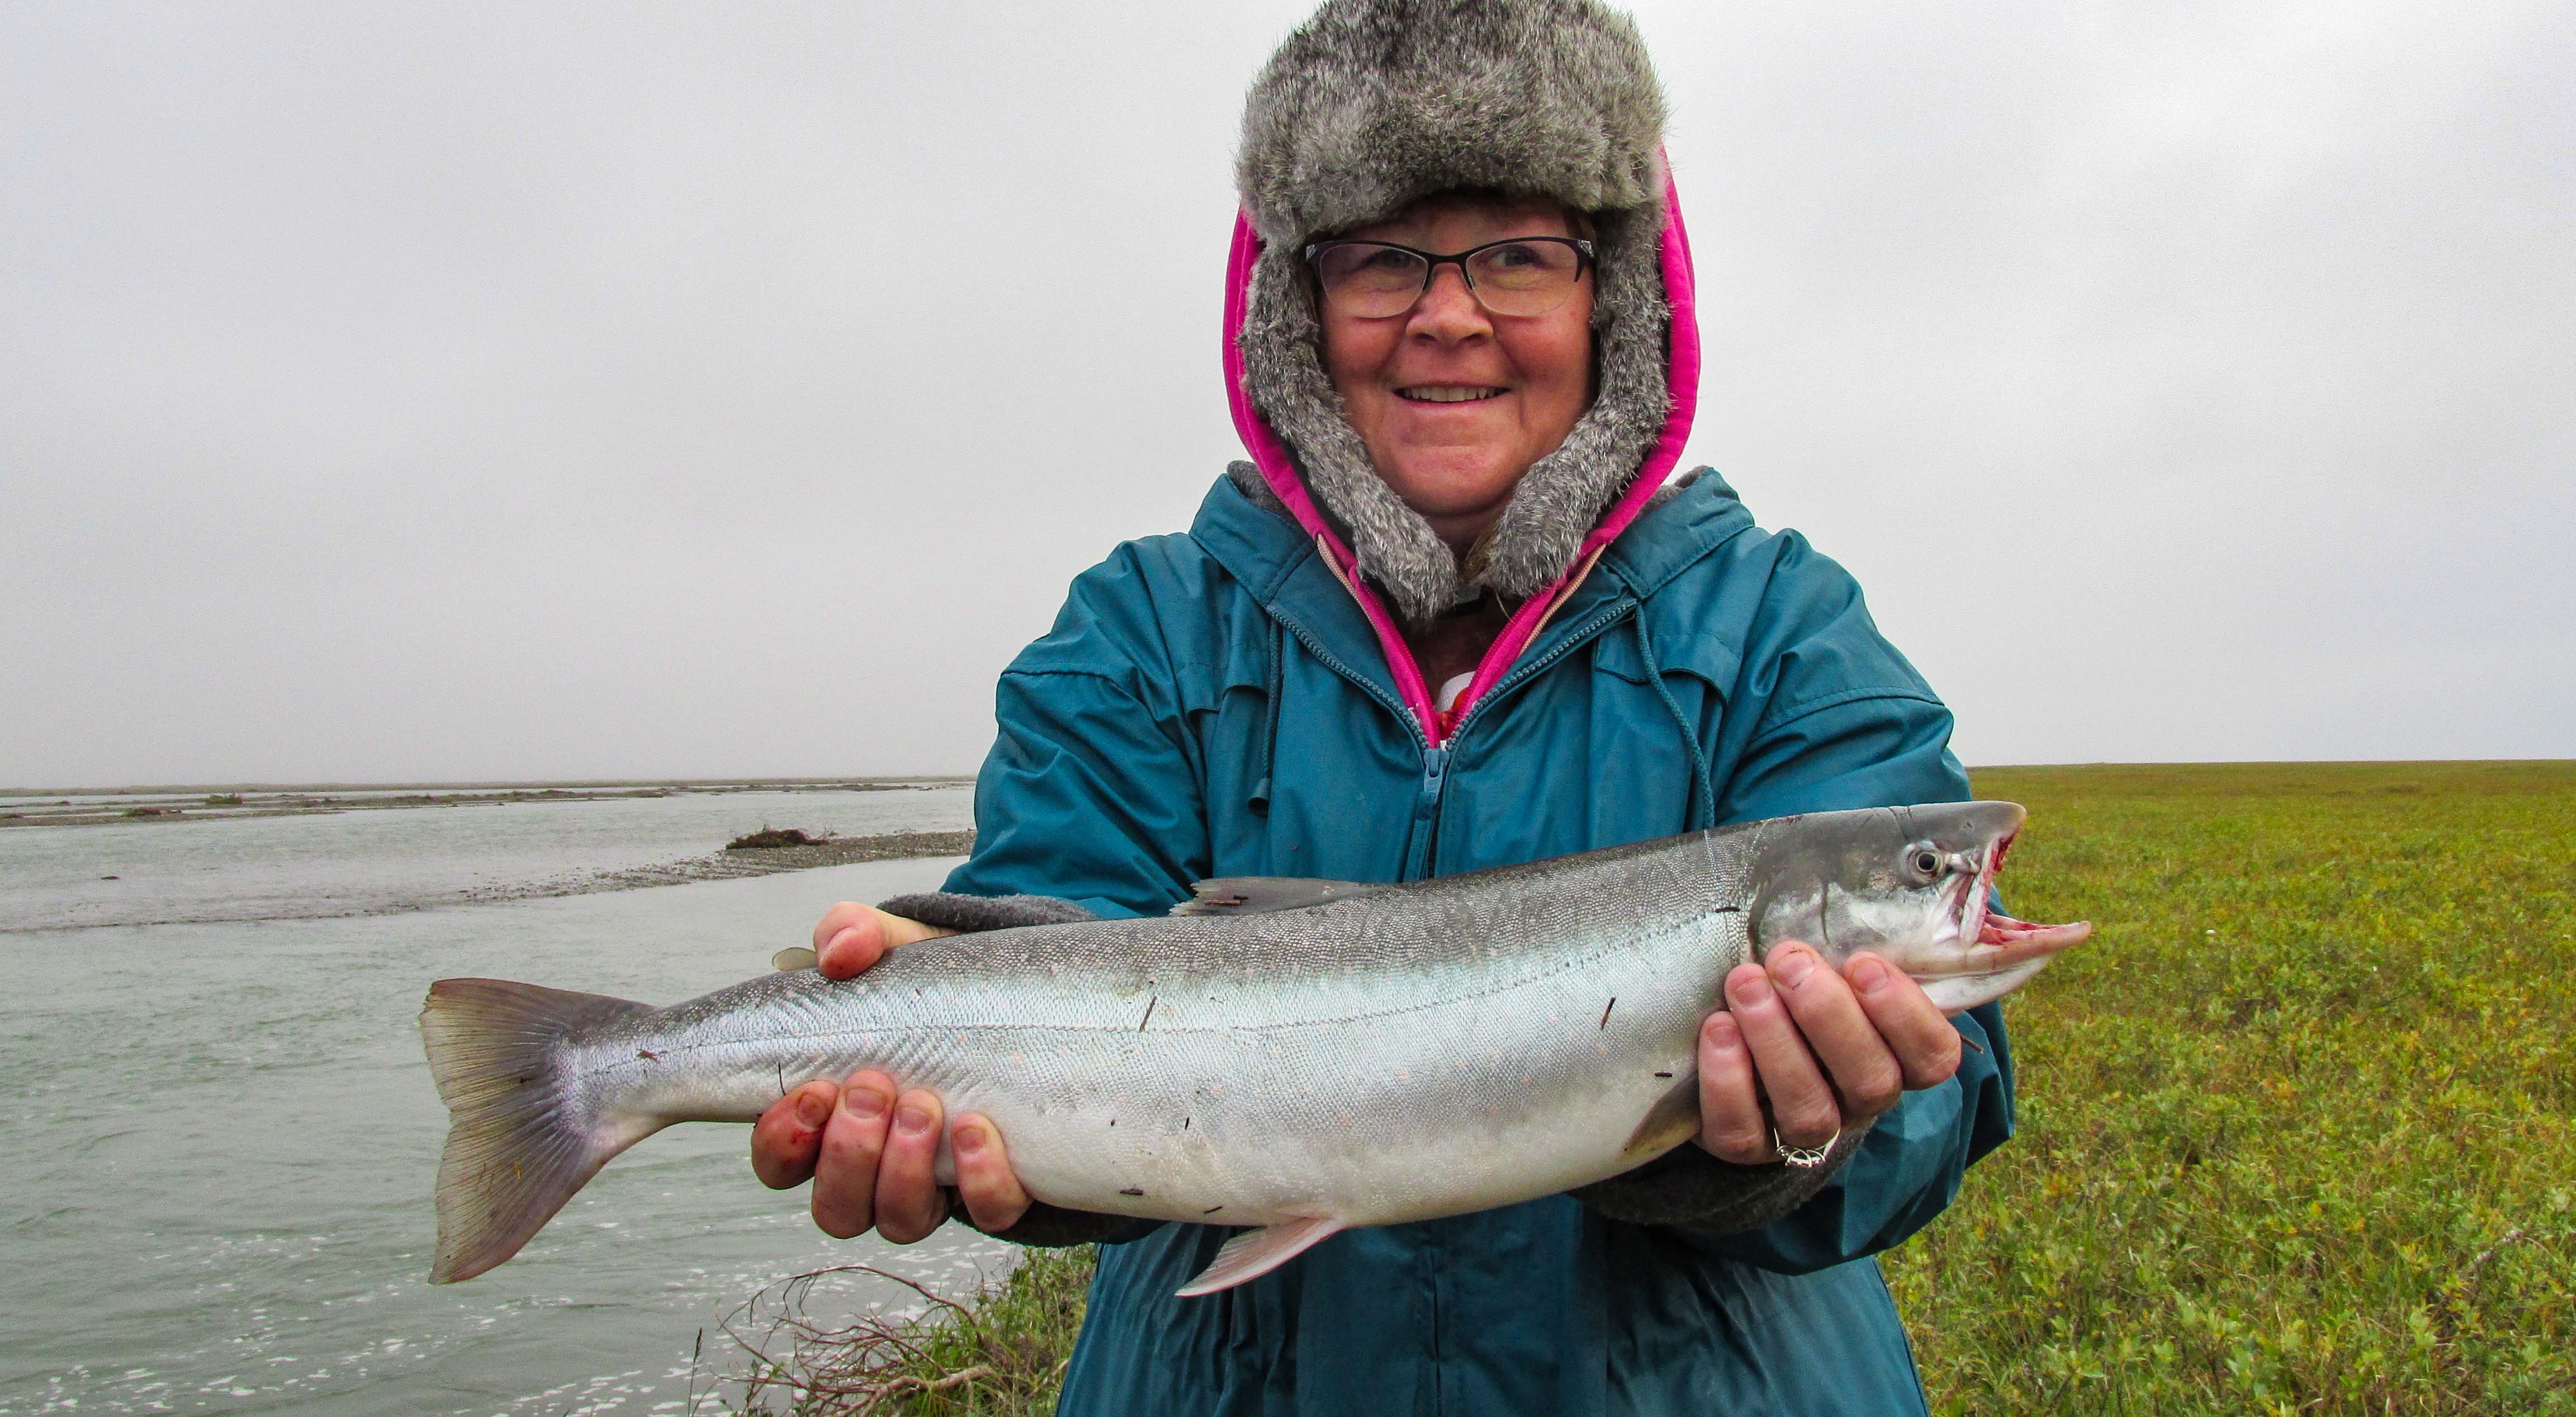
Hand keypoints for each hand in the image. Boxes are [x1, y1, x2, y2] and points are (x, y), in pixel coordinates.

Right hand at [749, 905, 1032, 1238]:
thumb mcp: (894, 950)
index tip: (813, 1090)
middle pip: (835, 1209)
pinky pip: (987, 1213)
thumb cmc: (934, 986)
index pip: (780, 1161)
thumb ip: (855, 934)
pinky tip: (979, 1129)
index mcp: (830, 1120)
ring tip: (924, 1104)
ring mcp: (936, 1186)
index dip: (784, 1141)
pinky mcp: (998, 1189)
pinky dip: (980, 1181)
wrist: (1021, 997)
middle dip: (848, 1154)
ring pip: (899, 1222)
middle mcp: (876, 1169)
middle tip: (874, 1087)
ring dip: (903, 1170)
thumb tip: (839, 951)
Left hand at [1692, 943, 1963, 1165]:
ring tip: (1746, 984)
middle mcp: (1858, 1100)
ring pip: (1809, 1108)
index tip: (1863, 963)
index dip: (1905, 1015)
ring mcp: (1803, 1130)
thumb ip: (1854, 935)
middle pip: (1870, 1079)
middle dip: (1829, 1016)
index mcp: (1895, 1056)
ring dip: (1777, 1042)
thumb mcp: (1830, 961)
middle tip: (1789, 961)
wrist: (1722, 1044)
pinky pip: (1744, 1132)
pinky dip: (1729, 1081)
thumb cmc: (1791, 986)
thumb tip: (1891, 872)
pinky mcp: (1745, 1146)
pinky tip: (1717, 1030)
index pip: (1933, 1056)